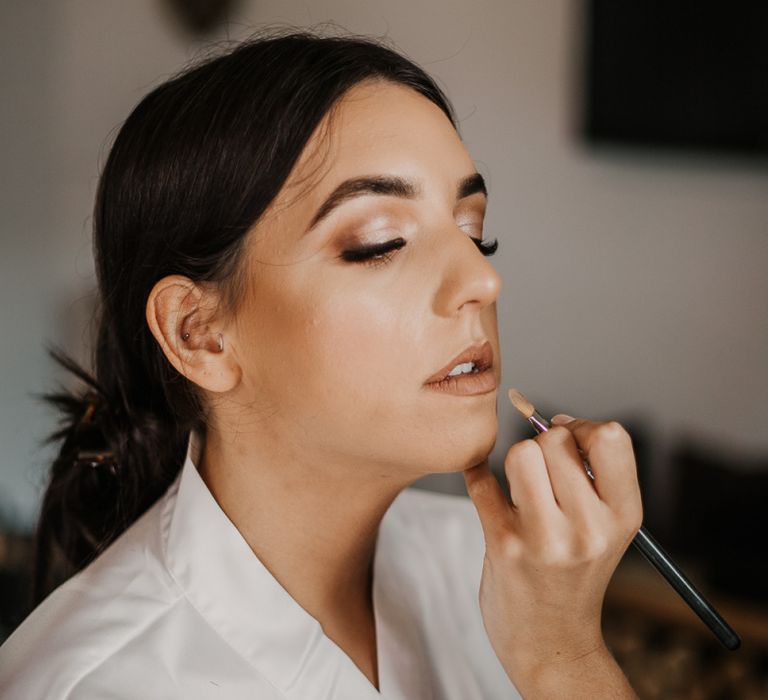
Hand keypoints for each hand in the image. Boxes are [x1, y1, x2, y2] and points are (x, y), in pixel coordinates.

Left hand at [463, 417, 641, 696]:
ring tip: (521, 488)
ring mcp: (546, 539)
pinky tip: (482, 482)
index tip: (570, 441)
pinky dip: (477, 474)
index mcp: (623, 516)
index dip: (584, 426)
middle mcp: (590, 528)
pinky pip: (482, 480)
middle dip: (544, 445)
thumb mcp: (605, 528)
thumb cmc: (574, 573)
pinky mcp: (504, 545)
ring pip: (522, 453)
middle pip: (557, 440)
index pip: (612, 436)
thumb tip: (553, 421)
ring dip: (516, 462)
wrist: (550, 641)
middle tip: (542, 474)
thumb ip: (591, 475)